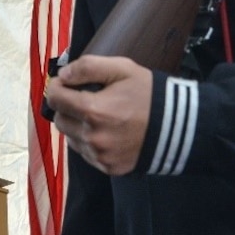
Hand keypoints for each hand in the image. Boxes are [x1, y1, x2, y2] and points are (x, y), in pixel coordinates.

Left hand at [45, 55, 153, 175]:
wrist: (179, 127)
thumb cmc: (149, 94)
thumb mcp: (122, 69)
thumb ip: (88, 67)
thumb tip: (63, 75)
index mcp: (93, 111)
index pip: (54, 99)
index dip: (57, 87)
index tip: (65, 83)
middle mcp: (93, 137)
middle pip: (59, 120)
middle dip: (65, 107)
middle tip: (82, 98)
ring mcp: (100, 156)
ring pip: (70, 138)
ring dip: (76, 125)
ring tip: (97, 115)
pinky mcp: (108, 168)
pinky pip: (85, 153)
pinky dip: (88, 141)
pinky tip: (105, 131)